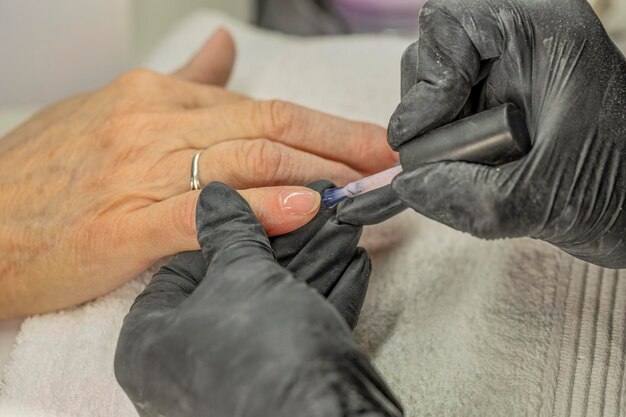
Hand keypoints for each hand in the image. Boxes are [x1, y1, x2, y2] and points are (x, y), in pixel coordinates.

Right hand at [0, 29, 396, 317]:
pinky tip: (300, 210)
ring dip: (316, 174)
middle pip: (269, 129)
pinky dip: (255, 209)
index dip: (327, 128)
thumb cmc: (50, 172)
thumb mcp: (115, 110)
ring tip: (367, 187)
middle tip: (391, 162)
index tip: (372, 145)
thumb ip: (182, 83)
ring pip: (245, 163)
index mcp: (157, 97)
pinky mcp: (121, 224)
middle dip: (340, 146)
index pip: (263, 108)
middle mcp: (154, 125)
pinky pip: (200, 211)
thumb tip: (225, 49)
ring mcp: (138, 172)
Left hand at [114, 183, 402, 416]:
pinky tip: (353, 263)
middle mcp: (189, 364)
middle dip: (282, 243)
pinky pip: (301, 329)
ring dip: (314, 262)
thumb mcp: (240, 274)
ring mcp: (238, 376)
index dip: (219, 233)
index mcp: (151, 343)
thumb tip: (213, 196)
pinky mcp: (283, 383)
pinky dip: (328, 295)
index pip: (179, 269)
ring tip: (340, 225)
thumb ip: (228, 231)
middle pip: (236, 285)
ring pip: (276, 305)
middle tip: (308, 209)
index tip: (253, 207)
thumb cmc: (261, 350)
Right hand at [387, 0, 625, 266]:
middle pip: (431, 54)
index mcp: (544, 34)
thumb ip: (469, 197)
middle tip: (441, 157)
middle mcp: (518, 44)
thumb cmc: (617, 188)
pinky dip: (440, 146)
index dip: (431, 78)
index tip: (432, 132)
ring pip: (429, 88)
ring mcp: (502, 74)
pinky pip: (441, 115)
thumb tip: (406, 185)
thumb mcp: (545, 200)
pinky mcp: (492, 102)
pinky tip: (469, 168)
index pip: (450, 23)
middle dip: (426, 111)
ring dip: (433, 133)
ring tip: (466, 167)